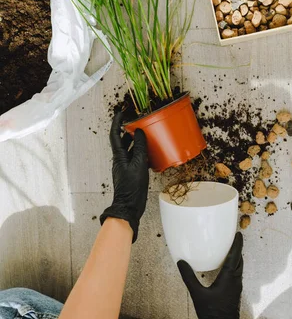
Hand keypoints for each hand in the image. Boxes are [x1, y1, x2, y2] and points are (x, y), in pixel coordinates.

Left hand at [100, 110, 148, 241]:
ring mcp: (124, 166)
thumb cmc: (132, 188)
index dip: (117, 121)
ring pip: (128, 148)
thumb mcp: (139, 165)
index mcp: (119, 156)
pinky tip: (149, 152)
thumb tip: (139, 132)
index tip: (122, 112)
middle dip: (128, 129)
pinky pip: (134, 157)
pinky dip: (140, 152)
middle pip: (121, 140)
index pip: (115, 134)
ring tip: (145, 134)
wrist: (129, 207)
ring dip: (135, 140)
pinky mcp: (130, 172)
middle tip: (138, 121)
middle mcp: (119, 159)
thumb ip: (139, 147)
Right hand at [178, 233, 246, 318]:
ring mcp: (236, 288)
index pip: (235, 257)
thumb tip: (181, 262)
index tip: (239, 234)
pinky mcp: (234, 294)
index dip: (237, 244)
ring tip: (230, 251)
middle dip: (237, 249)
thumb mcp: (197, 294)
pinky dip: (233, 267)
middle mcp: (235, 281)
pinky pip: (236, 275)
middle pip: (239, 261)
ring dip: (236, 259)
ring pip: (239, 269)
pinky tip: (225, 270)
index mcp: (228, 278)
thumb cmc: (211, 314)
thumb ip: (189, 277)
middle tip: (234, 240)